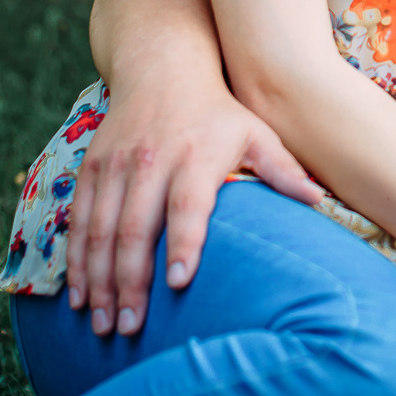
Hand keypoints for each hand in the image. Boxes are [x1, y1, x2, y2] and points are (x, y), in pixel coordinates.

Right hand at [66, 65, 321, 336]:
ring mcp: (117, 165)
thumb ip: (283, 169)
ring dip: (97, 281)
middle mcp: (151, 161)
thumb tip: (319, 200)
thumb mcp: (255, 131)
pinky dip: (76, 260)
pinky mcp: (93, 167)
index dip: (183, 243)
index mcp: (195, 156)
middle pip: (135, 229)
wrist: (164, 66)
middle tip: (127, 329)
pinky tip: (78, 295)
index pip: (187, 206)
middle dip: (129, 283)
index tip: (180, 283)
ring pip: (100, 230)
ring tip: (100, 324)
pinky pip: (80, 220)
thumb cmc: (218, 110)